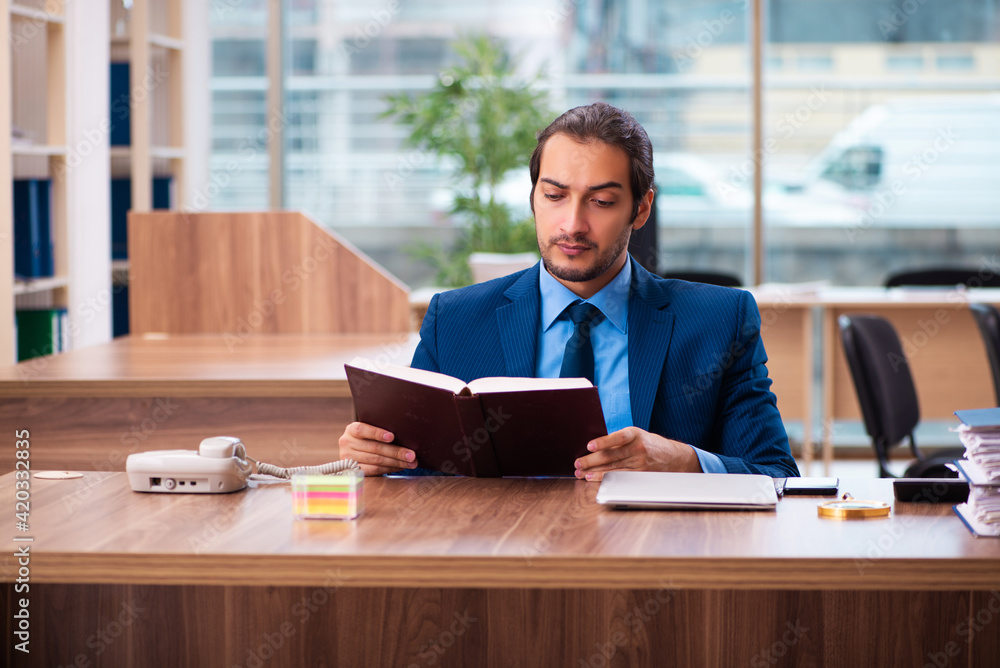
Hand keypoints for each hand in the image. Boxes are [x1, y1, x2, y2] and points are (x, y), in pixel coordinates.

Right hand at [338, 422, 417, 475]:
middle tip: (411, 455)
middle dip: (396, 452)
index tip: (392, 437)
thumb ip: (380, 431)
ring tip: (411, 463)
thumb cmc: (368, 438)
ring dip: (396, 462)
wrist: (354, 451)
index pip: (362, 430)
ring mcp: (348, 458)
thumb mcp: (369, 431)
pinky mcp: (353, 470)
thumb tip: (406, 434)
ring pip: (376, 460)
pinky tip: (400, 467)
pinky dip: (389, 469)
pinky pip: (374, 470)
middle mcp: (346, 443)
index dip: (377, 433)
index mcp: (351, 430)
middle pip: (374, 448)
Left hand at [574, 427, 700, 481]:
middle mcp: (638, 448)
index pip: (618, 437)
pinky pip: (619, 477)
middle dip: (591, 460)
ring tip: (580, 472)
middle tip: (577, 463)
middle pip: (611, 455)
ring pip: (613, 468)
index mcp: (635, 434)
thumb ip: (619, 439)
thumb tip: (594, 447)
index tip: (590, 445)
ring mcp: (640, 464)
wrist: (673, 457)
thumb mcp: (637, 435)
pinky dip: (604, 478)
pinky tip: (593, 478)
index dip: (604, 441)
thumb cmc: (649, 444)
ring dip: (594, 471)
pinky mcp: (640, 476)